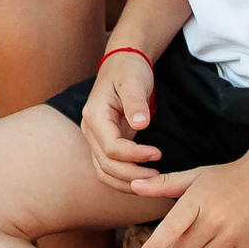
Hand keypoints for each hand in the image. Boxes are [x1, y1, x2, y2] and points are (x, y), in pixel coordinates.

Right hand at [82, 50, 160, 190]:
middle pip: (106, 165)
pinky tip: (142, 179)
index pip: (111, 147)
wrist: (121, 65)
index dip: (134, 155)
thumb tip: (140, 124)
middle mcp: (89, 130)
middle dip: (132, 174)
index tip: (157, 154)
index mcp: (95, 115)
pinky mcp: (103, 144)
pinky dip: (123, 179)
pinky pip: (108, 169)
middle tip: (158, 176)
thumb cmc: (129, 71)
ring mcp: (94, 139)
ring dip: (127, 182)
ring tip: (152, 182)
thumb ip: (136, 102)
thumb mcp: (134, 81)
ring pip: (104, 172)